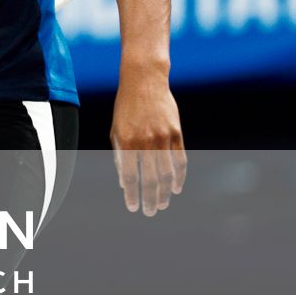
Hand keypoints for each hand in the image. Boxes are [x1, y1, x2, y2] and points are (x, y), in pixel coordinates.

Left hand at [110, 69, 185, 216]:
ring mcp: (163, 137)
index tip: (133, 208)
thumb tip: (123, 182)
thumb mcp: (115, 131)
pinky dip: (179, 176)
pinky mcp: (176, 133)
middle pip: (151, 178)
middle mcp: (146, 141)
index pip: (131, 176)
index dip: (132, 194)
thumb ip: (120, 156)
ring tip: (163, 204)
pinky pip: (180, 159)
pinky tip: (176, 187)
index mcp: (127, 142)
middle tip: (151, 212)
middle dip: (151, 198)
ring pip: (167, 172)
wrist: (144, 82)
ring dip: (165, 192)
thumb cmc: (126, 108)